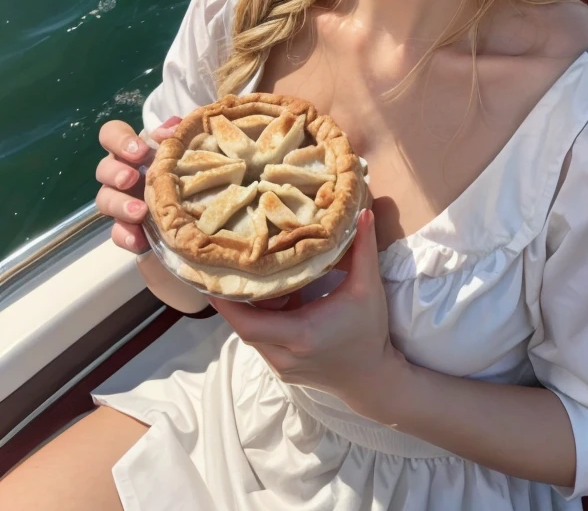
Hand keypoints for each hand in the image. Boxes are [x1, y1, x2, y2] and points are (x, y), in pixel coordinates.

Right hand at [95, 116, 181, 251]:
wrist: (201, 209)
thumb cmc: (188, 168)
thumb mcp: (186, 148)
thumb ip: (177, 134)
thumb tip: (171, 128)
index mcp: (133, 150)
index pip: (111, 134)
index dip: (119, 139)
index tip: (140, 150)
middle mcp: (122, 173)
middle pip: (104, 169)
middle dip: (115, 173)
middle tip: (131, 179)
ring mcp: (121, 201)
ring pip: (105, 201)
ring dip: (120, 205)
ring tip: (139, 212)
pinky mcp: (127, 228)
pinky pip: (117, 233)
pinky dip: (126, 236)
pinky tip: (139, 240)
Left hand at [207, 209, 405, 410]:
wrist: (373, 379)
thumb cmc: (369, 332)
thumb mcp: (367, 288)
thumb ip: (364, 250)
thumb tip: (363, 211)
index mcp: (301, 334)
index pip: (249, 324)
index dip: (226, 304)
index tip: (211, 279)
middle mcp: (284, 355)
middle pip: (244, 327)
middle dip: (232, 300)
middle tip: (224, 267)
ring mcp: (281, 366)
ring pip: (252, 334)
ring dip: (248, 309)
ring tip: (245, 276)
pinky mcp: (283, 368)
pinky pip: (263, 341)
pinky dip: (261, 320)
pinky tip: (270, 296)